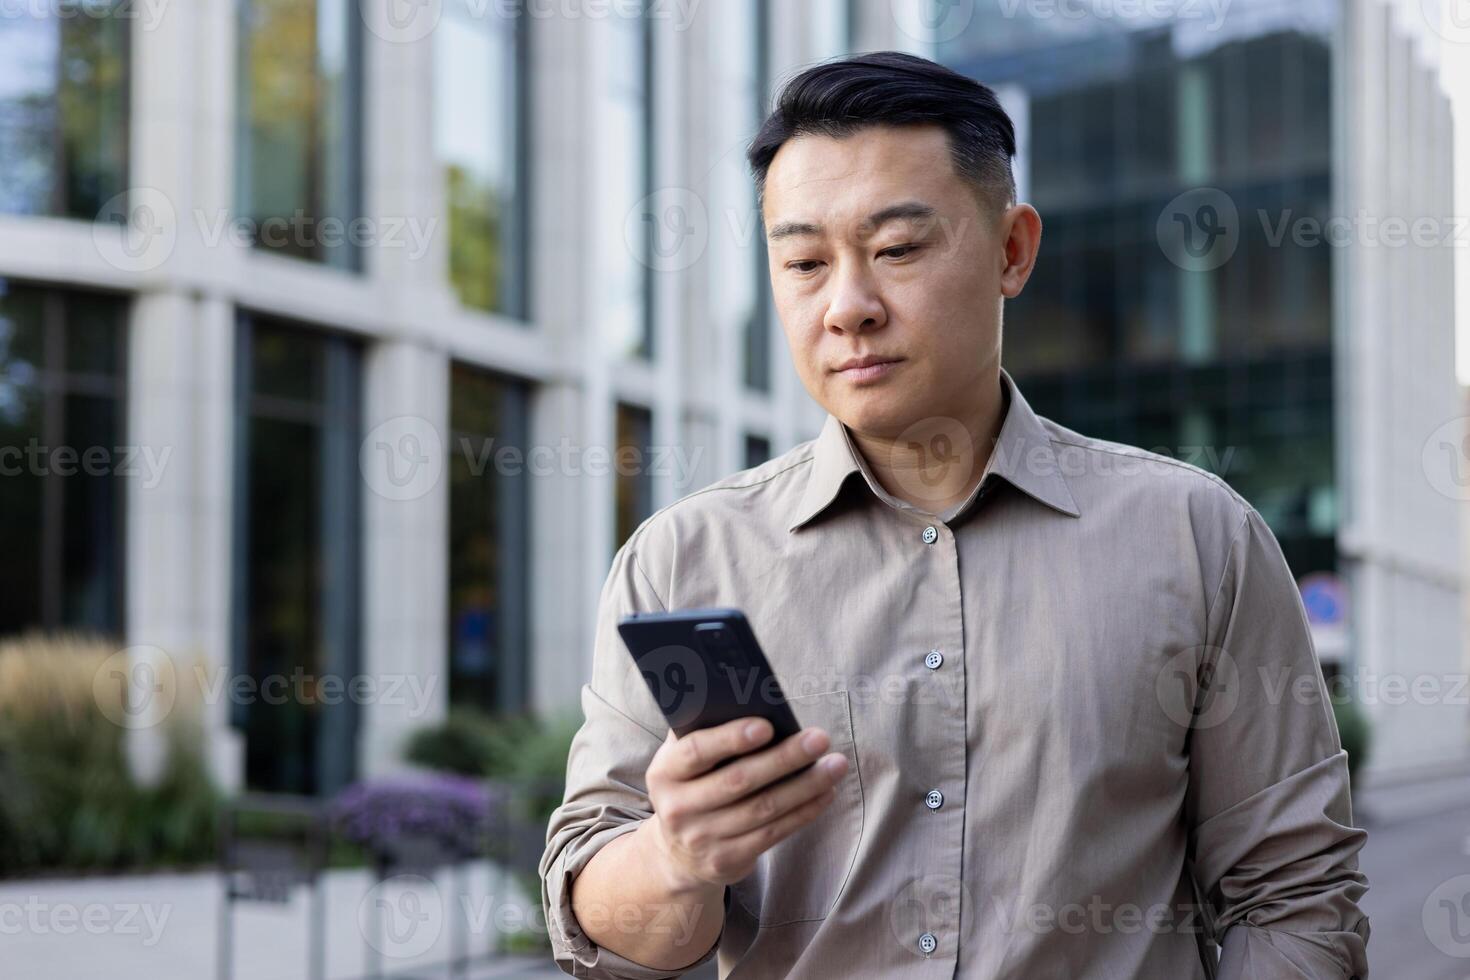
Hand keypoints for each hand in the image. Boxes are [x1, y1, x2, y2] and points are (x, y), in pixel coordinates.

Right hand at [642, 718, 849, 892]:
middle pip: (739, 781)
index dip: (730, 738)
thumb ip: (703, 729)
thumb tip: (748, 696)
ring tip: (835, 765)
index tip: (767, 726)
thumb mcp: (682, 760)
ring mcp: (702, 838)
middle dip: (784, 758)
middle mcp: (678, 808)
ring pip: (763, 808)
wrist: (678, 852)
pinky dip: (804, 811)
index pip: (696, 752)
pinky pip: (774, 833)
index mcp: (664, 773)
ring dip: (806, 785)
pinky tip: (826, 793)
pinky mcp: (728, 860)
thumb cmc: (692, 786)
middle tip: (819, 738)